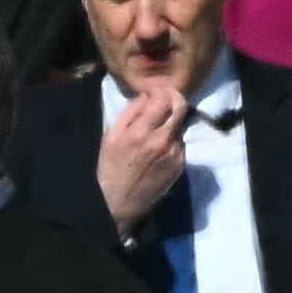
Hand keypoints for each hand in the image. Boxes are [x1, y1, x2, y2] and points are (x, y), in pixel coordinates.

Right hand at [95, 83, 193, 235]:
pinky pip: (180, 142)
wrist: (120, 202)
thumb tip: (147, 95)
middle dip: (173, 97)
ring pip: (180, 124)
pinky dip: (171, 139)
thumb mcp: (111, 136)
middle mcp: (163, 141)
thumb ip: (130, 112)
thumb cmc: (110, 167)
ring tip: (155, 130)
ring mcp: (175, 153)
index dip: (159, 89)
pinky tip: (158, 148)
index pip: (164, 98)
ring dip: (171, 121)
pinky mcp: (181, 164)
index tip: (152, 91)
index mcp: (142, 132)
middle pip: (181, 106)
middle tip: (163, 99)